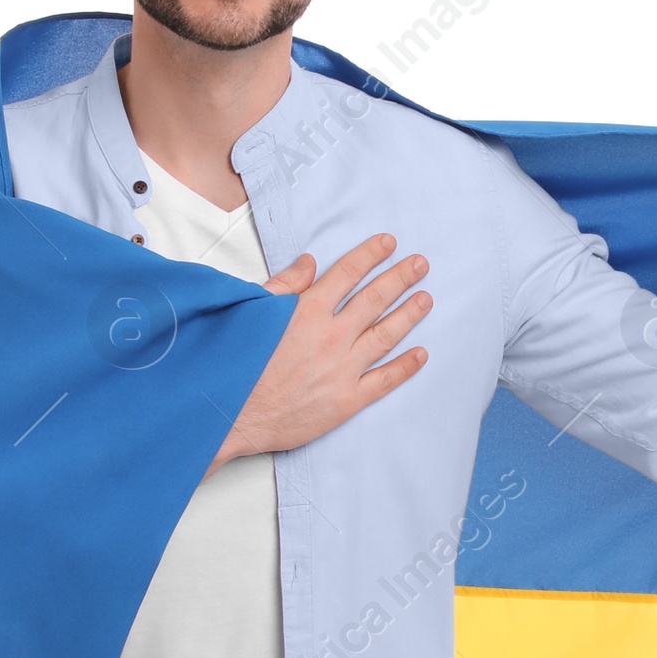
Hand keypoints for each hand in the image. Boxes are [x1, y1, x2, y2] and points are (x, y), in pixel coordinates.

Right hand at [204, 233, 429, 473]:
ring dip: (409, 315)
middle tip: (420, 264)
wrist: (230, 413)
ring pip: (385, 336)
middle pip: (374, 300)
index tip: (389, 244)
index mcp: (306, 311)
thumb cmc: (237, 363)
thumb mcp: (251, 312)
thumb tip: (311, 262)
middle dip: (400, 278)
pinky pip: (384, 381)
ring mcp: (342, 369)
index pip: (347, 274)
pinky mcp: (346, 401)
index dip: (371, 255)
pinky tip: (421, 354)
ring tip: (426, 299)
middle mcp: (330, 336)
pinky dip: (405, 367)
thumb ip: (284, 285)